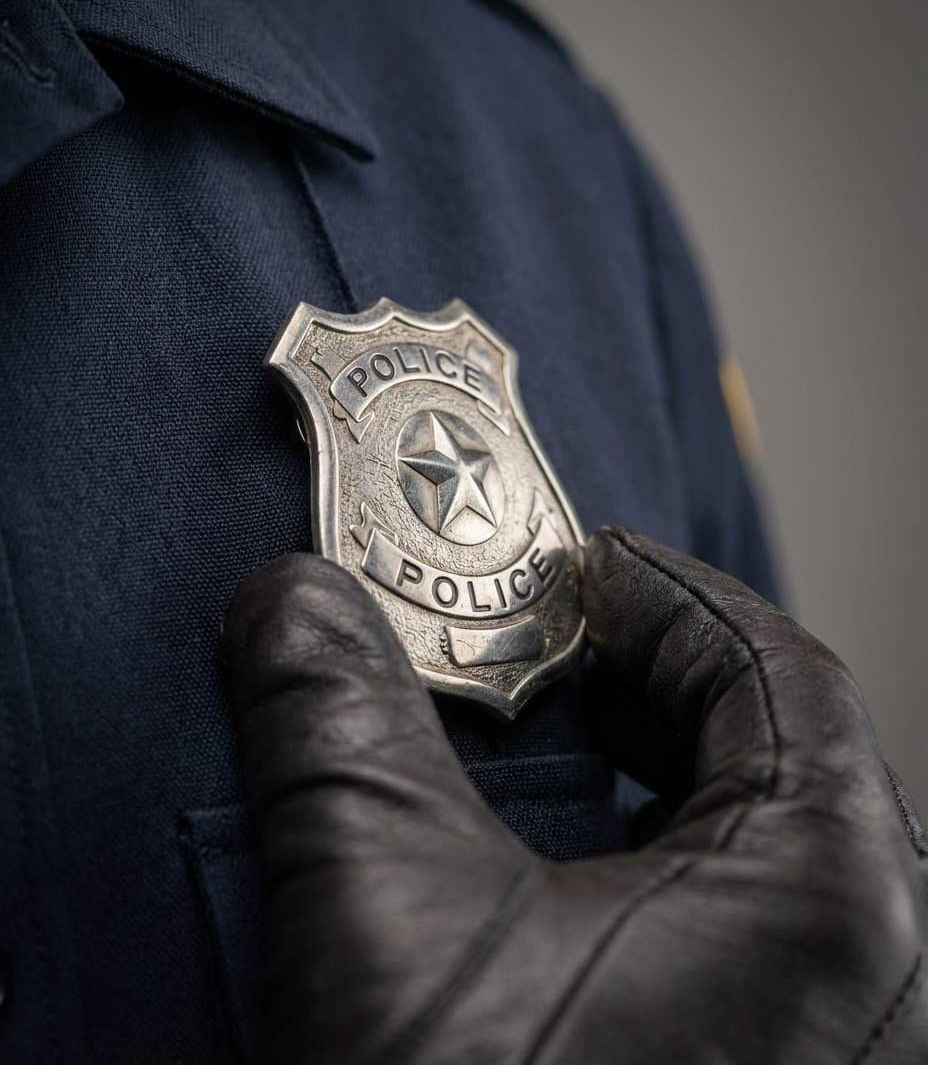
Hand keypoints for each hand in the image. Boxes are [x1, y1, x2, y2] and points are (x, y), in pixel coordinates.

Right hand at [221, 527, 927, 1063]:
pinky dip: (674, 855)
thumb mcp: (384, 928)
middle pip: (783, 745)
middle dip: (654, 672)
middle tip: (549, 637)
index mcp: (836, 902)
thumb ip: (332, 731)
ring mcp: (850, 1035)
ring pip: (777, 835)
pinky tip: (580, 865)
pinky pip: (761, 917)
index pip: (772, 669)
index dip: (660, 594)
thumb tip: (282, 601)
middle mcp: (881, 971)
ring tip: (560, 728)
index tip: (569, 567)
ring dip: (663, 763)